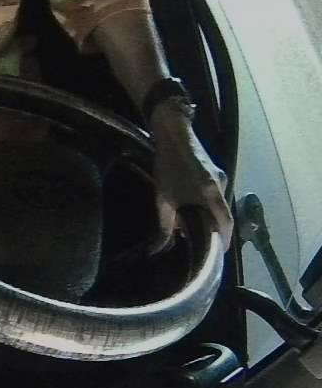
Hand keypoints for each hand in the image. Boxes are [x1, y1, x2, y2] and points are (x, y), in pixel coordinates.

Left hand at [150, 104, 233, 251]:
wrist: (174, 135)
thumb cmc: (167, 166)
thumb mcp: (163, 198)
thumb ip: (165, 225)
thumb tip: (161, 247)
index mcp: (211, 195)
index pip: (226, 223)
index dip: (224, 239)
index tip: (218, 252)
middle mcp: (221, 187)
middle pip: (225, 215)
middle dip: (217, 230)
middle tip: (207, 244)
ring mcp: (221, 177)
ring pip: (219, 203)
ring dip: (211, 215)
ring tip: (198, 227)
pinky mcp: (216, 172)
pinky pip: (216, 194)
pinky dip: (209, 203)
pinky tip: (195, 207)